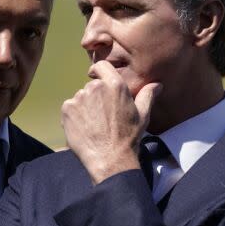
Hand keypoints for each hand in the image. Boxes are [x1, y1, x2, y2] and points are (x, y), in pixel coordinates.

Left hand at [61, 61, 161, 183]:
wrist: (110, 159)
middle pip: (92, 86)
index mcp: (115, 85)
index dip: (102, 73)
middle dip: (96, 97)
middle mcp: (95, 87)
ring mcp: (79, 98)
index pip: (102, 66)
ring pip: (80, 97)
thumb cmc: (128, 137)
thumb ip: (147, 95)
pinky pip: (69, 108)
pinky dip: (74, 116)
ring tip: (94, 125)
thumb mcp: (143, 116)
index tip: (103, 84)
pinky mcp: (67, 109)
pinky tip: (84, 128)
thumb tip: (157, 85)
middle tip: (103, 115)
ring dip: (85, 107)